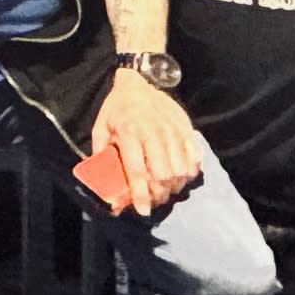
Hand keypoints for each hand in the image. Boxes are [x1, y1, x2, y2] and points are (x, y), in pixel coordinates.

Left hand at [88, 70, 202, 214]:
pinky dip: (189, 172)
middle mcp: (153, 133)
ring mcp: (173, 130)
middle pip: (163, 174)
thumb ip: (102, 158)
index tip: (143, 212)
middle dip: (158, 194)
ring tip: (165, 191)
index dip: (141, 195)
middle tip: (153, 201)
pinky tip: (180, 177)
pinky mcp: (186, 128)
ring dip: (174, 187)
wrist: (138, 82)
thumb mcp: (100, 130)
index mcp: (129, 133)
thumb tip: (106, 188)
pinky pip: (194, 157)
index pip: (138, 171)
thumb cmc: (116, 110)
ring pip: (180, 169)